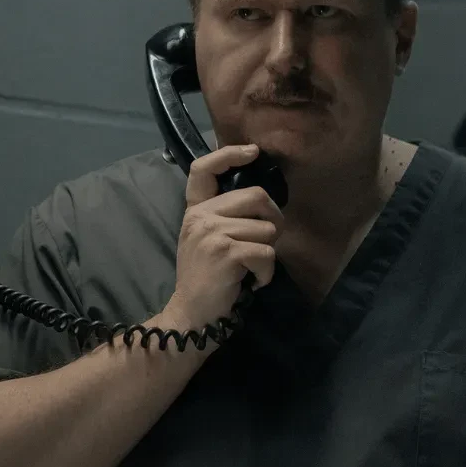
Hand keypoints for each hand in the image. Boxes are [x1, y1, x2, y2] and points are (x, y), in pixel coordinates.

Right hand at [162, 144, 283, 331]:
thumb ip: (224, 216)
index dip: (228, 154)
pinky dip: (266, 273)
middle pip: (256, 196)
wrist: (192, 314)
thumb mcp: (205, 240)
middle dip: (274, 219)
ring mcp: (212, 232)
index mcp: (195, 210)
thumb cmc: (206, 279)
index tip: (252, 152)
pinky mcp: (226, 252)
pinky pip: (266, 252)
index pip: (203, 169)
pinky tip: (252, 282)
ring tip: (250, 269)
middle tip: (269, 242)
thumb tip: (262, 200)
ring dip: (268, 254)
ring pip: (267, 229)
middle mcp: (201, 216)